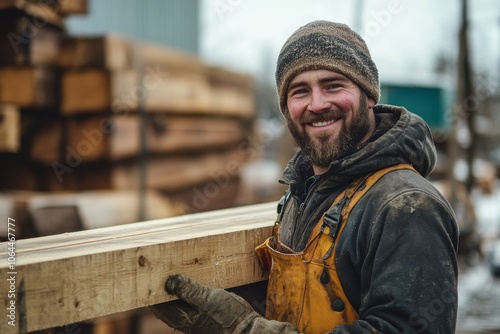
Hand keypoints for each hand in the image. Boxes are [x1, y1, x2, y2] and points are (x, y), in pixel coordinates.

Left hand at [150, 274, 299, 333]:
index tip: (145, 272)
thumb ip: (190, 291)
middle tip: (156, 268)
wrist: (249, 332)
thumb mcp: (210, 300)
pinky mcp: (205, 314)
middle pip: (164, 302)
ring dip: (172, 288)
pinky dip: (185, 291)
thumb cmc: (229, 319)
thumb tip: (169, 281)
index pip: (157, 302)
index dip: (150, 288)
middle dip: (159, 287)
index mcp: (182, 317)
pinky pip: (189, 301)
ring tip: (170, 271)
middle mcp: (185, 320)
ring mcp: (195, 318)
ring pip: (176, 302)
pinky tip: (190, 281)